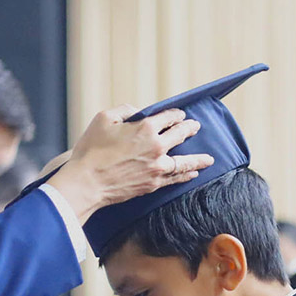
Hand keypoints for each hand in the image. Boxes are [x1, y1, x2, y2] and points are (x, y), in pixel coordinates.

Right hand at [46, 107, 212, 221]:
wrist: (87, 182)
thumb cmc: (91, 150)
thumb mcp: (104, 118)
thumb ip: (125, 111)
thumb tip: (138, 113)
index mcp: (145, 128)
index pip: (168, 117)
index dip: (175, 115)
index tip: (179, 115)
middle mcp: (156, 147)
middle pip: (179, 135)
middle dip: (189, 129)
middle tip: (195, 126)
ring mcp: (157, 168)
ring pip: (184, 161)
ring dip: (198, 158)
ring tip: (209, 158)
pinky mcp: (153, 184)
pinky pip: (175, 178)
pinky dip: (186, 174)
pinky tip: (194, 172)